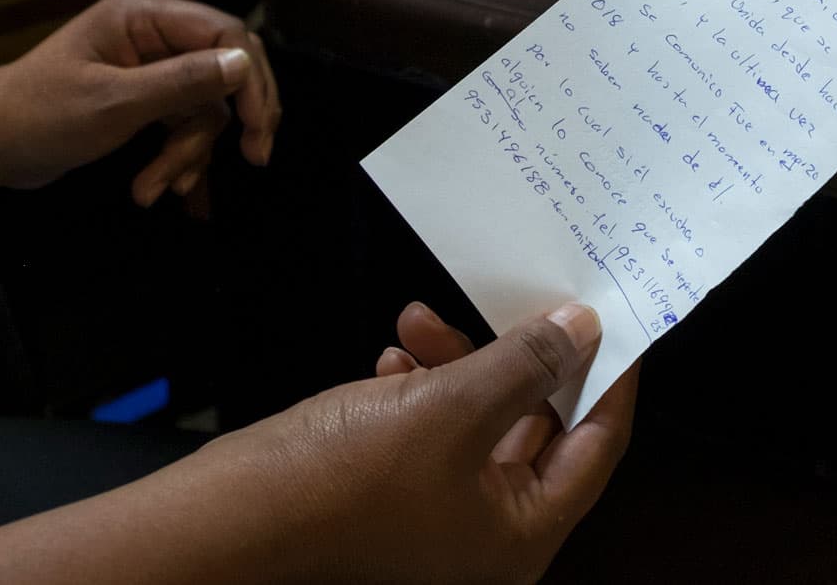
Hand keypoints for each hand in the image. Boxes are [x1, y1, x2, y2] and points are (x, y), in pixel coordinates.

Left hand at [0, 0, 280, 204]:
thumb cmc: (38, 116)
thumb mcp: (113, 103)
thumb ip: (182, 82)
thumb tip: (243, 65)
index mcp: (144, 15)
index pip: (224, 35)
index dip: (250, 79)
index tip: (258, 129)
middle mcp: (154, 32)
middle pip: (225, 68)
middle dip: (236, 118)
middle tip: (256, 156)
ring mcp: (151, 65)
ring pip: (205, 106)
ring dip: (188, 151)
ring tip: (156, 187)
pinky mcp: (145, 96)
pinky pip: (183, 122)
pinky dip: (176, 156)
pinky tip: (155, 187)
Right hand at [199, 302, 637, 584]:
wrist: (227, 522)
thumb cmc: (345, 478)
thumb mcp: (451, 407)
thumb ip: (525, 365)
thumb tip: (585, 328)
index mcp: (523, 532)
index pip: (597, 444)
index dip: (610, 375)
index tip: (610, 315)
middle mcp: (491, 534)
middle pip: (540, 428)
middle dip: (519, 359)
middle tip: (512, 301)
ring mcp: (442, 518)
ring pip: (481, 421)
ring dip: (459, 363)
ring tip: (418, 324)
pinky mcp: (397, 497)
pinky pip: (434, 431)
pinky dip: (422, 389)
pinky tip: (392, 360)